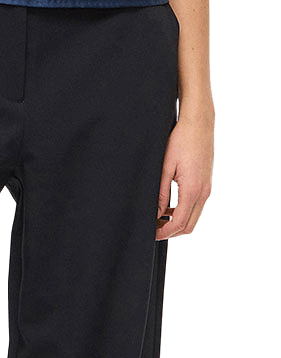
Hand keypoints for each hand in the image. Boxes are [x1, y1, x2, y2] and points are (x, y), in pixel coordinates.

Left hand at [155, 105, 215, 239]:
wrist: (199, 124)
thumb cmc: (181, 141)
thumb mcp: (165, 167)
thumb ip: (161, 194)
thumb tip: (156, 214)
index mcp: (192, 190)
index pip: (179, 223)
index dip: (163, 233)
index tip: (150, 233)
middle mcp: (204, 193)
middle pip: (189, 226)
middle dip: (171, 232)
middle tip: (153, 229)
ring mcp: (207, 189)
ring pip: (194, 218)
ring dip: (177, 223)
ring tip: (158, 218)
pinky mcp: (207, 184)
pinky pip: (196, 207)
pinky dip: (183, 213)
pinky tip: (169, 207)